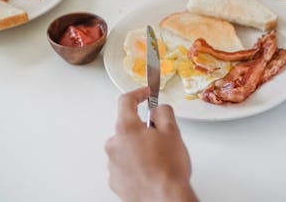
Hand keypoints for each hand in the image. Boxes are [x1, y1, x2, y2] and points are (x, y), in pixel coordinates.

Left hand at [105, 87, 197, 201]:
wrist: (164, 199)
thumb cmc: (168, 169)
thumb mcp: (173, 131)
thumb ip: (163, 112)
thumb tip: (158, 110)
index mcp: (126, 129)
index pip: (126, 101)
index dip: (138, 93)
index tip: (145, 93)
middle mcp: (114, 145)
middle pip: (127, 127)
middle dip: (142, 128)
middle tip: (161, 137)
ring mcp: (113, 164)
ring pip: (126, 147)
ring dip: (139, 148)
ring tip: (158, 159)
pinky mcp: (115, 181)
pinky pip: (125, 165)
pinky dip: (135, 164)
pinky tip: (151, 171)